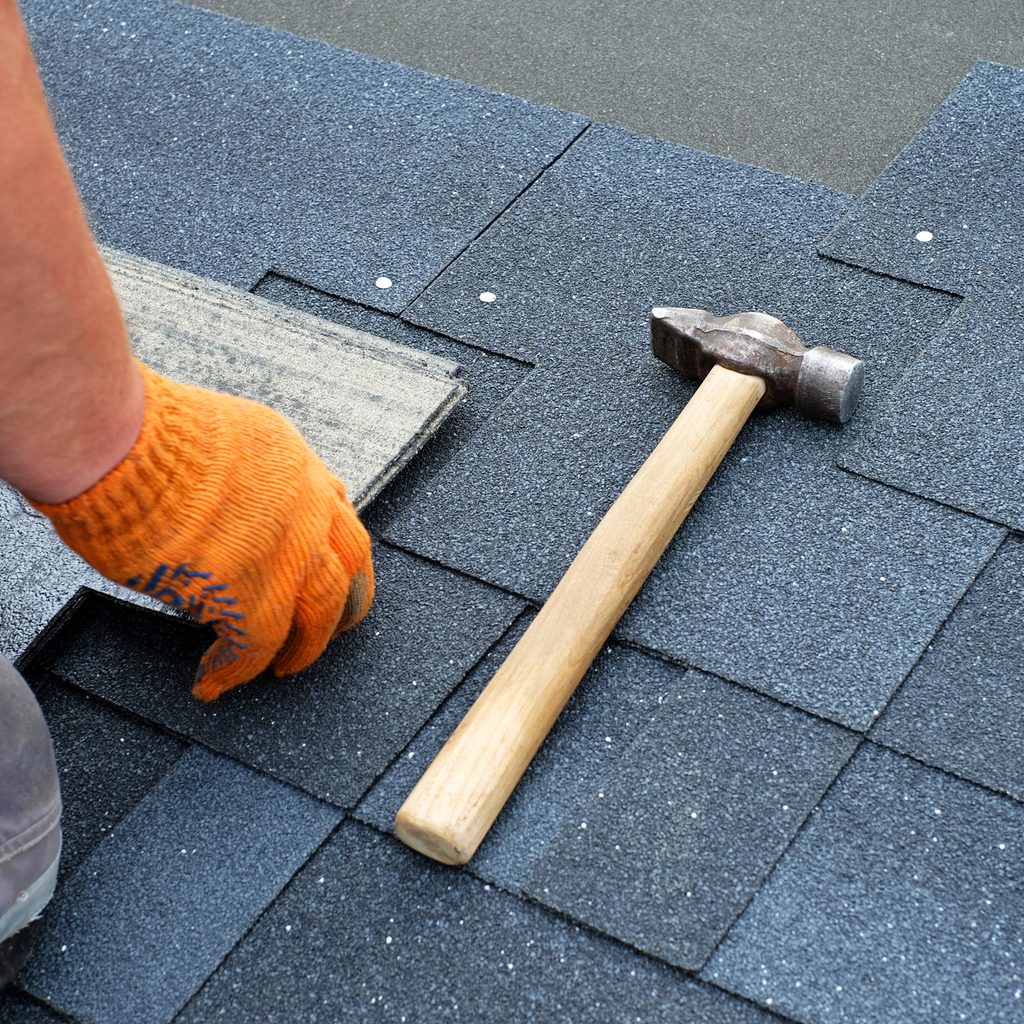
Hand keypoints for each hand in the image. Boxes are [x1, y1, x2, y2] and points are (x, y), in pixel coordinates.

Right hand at [31, 361, 373, 699]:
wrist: (118, 442)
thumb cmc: (141, 434)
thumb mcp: (221, 437)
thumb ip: (243, 475)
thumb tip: (227, 508)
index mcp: (295, 464)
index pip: (338, 512)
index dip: (335, 549)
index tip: (332, 571)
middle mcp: (306, 505)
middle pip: (349, 566)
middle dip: (345, 604)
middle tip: (332, 630)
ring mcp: (285, 550)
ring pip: (319, 614)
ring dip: (304, 648)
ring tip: (285, 669)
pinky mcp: (249, 591)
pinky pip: (255, 647)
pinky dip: (233, 671)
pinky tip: (212, 681)